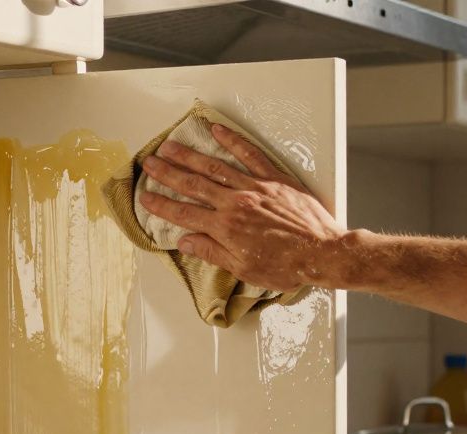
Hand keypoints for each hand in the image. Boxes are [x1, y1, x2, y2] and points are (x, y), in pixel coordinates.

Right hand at [138, 123, 347, 291]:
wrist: (320, 254)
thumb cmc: (285, 266)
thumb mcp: (243, 269)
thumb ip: (212, 252)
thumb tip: (186, 242)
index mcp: (225, 228)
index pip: (184, 214)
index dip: (161, 205)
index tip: (146, 197)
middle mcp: (235, 204)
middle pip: (193, 185)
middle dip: (168, 173)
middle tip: (150, 162)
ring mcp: (254, 188)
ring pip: (215, 167)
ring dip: (190, 155)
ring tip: (171, 146)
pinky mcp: (273, 178)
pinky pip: (249, 154)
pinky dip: (232, 141)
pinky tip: (217, 131)